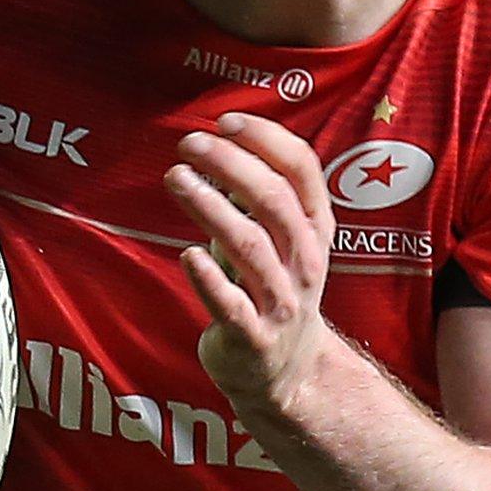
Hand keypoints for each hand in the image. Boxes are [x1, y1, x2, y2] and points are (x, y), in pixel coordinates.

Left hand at [165, 113, 338, 408]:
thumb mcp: (283, 238)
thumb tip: (219, 138)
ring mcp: (282, 300)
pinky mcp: (253, 336)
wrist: (285, 370)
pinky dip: (209, 279)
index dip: (266, 139)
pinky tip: (186, 255)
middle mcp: (305, 260)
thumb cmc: (271, 286)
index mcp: (315, 227)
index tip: (226, 120)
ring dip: (211, 208)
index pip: (302, 170)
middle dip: (231, 165)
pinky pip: (231, 305)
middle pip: (274, 201)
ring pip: (250, 246)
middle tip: (190, 143)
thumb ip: (260, 193)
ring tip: (176, 178)